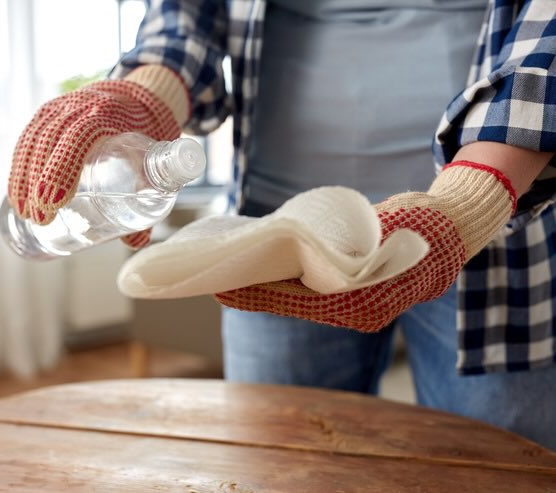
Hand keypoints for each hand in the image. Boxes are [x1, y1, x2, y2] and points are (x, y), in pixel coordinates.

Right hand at [7, 66, 187, 247]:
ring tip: (24, 212)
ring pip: (33, 143)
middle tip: (39, 219)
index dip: (62, 170)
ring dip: (23, 179)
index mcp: (107, 114)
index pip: (78, 139)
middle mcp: (79, 106)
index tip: (56, 203)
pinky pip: (28, 140)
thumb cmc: (150, 129)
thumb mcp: (157, 156)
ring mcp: (61, 108)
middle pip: (49, 144)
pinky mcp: (49, 114)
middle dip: (38, 184)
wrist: (140, 93)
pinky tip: (17, 191)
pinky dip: (19, 166)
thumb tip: (135, 242)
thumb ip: (150, 196)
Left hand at [215, 162, 516, 331]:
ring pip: (300, 300)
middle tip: (217, 279)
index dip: (258, 295)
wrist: (453, 230)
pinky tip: (263, 270)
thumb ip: (345, 244)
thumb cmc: (420, 225)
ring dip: (267, 288)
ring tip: (232, 273)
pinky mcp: (352, 294)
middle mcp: (358, 312)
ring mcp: (356, 305)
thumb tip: (296, 242)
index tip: (224, 288)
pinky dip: (286, 284)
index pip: (298, 301)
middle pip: (293, 302)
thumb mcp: (384, 229)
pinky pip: (312, 293)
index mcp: (364, 302)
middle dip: (255, 291)